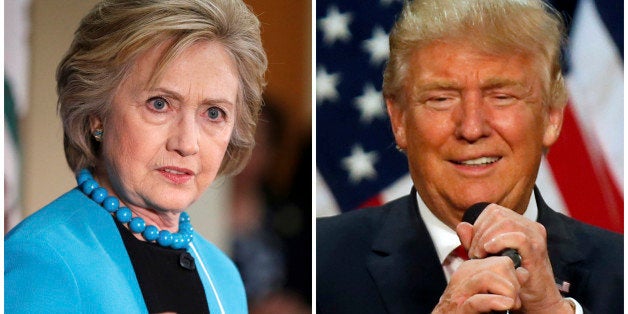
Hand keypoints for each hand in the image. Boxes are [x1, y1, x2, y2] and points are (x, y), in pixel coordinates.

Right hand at [433, 256, 526, 312]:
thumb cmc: (468, 310)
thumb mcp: (488, 291)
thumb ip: (504, 281)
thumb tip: (522, 272)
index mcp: (471, 270)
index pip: (501, 260)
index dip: (513, 277)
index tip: (512, 293)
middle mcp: (464, 277)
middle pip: (498, 265)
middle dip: (512, 284)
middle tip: (511, 302)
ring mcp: (460, 292)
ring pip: (488, 278)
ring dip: (506, 293)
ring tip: (508, 306)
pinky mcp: (460, 308)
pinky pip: (477, 300)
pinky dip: (493, 302)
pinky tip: (504, 305)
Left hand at [456, 204, 573, 312]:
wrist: (535, 299)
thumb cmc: (513, 278)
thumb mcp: (487, 257)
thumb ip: (474, 241)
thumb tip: (462, 225)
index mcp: (520, 224)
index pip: (493, 211)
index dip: (478, 225)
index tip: (473, 244)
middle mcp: (529, 226)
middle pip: (497, 214)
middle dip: (480, 232)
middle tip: (474, 252)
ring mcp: (535, 236)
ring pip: (505, 222)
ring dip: (486, 238)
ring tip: (479, 254)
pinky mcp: (537, 250)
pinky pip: (517, 237)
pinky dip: (498, 242)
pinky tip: (489, 251)